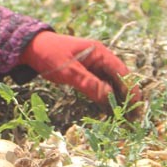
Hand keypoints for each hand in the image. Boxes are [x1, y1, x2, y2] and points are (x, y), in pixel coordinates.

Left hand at [19, 31, 141, 107]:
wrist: (31, 47)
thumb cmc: (49, 54)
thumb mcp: (69, 71)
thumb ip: (89, 84)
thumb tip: (110, 99)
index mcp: (100, 53)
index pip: (122, 72)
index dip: (131, 90)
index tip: (136, 107)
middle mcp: (100, 59)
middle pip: (119, 79)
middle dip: (127, 97)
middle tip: (132, 118)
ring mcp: (94, 66)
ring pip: (111, 84)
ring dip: (117, 99)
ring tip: (123, 118)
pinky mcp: (86, 73)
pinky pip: (100, 86)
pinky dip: (105, 97)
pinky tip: (108, 110)